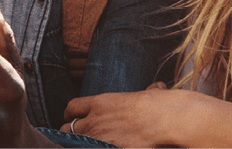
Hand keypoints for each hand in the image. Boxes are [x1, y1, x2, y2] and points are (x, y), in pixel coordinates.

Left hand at [63, 82, 217, 148]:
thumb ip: (147, 92)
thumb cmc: (159, 104)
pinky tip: (103, 148)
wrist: (164, 119)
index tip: (73, 117)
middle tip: (76, 136)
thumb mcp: (148, 92)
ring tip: (85, 144)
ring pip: (75, 143)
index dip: (70, 114)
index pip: (72, 107)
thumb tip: (157, 88)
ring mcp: (99, 137)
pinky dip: (94, 148)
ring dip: (79, 144)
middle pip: (67, 128)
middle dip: (70, 132)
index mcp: (101, 102)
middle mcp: (95, 120)